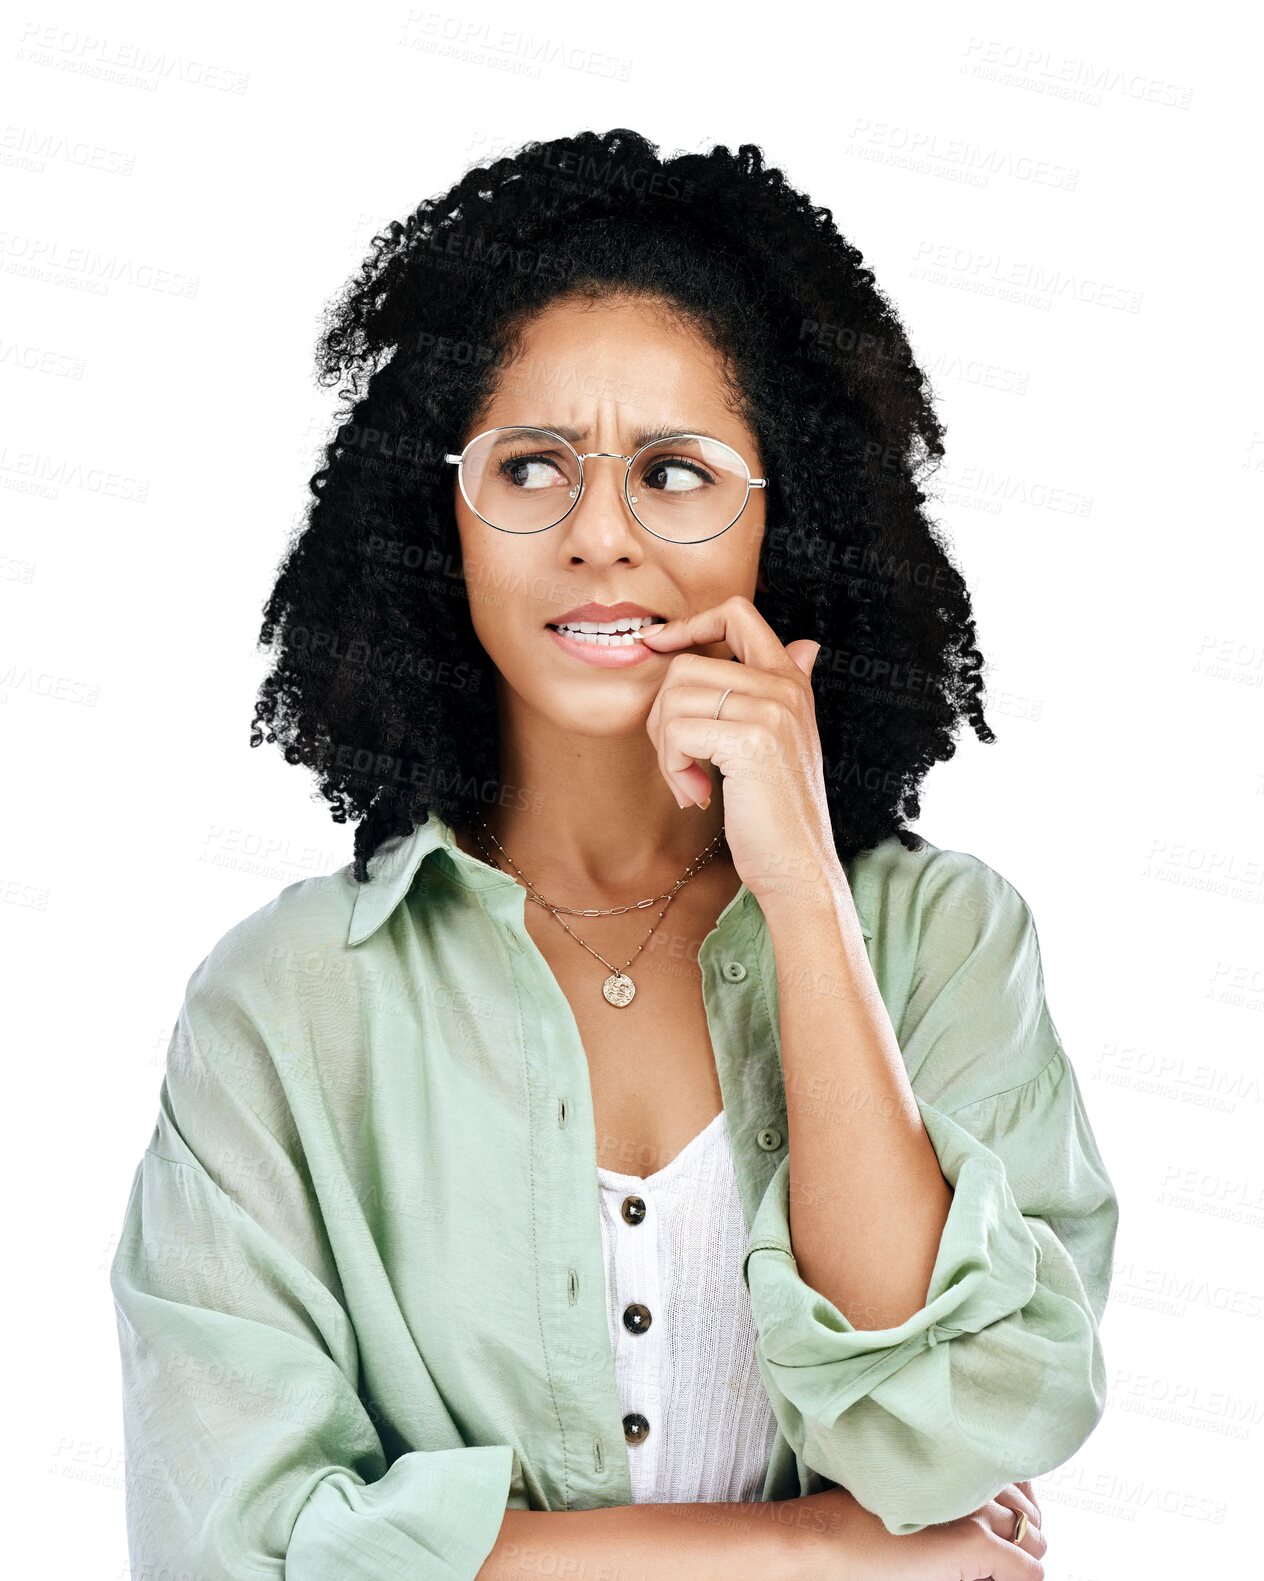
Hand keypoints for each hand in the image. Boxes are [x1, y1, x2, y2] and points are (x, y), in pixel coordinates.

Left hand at [638, 595, 835, 903]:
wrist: (799, 865)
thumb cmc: (778, 811)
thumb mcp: (785, 743)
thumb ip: (784, 692)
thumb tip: (806, 646)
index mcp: (791, 681)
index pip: (737, 614)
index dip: (689, 625)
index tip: (656, 647)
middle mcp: (785, 687)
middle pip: (686, 664)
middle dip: (663, 714)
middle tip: (678, 760)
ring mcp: (771, 710)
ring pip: (675, 697)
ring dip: (665, 748)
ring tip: (690, 782)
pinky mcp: (751, 740)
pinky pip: (677, 732)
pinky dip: (672, 767)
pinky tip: (696, 793)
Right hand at [794, 1482, 1046, 1579]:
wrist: (825, 1541)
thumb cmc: (855, 1521)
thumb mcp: (913, 1497)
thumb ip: (950, 1490)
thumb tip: (1002, 1511)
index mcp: (952, 1460)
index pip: (1018, 1480)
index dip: (1019, 1505)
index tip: (1007, 1521)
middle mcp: (968, 1476)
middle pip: (1029, 1511)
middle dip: (1023, 1532)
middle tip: (1002, 1552)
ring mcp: (974, 1509)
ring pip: (1034, 1540)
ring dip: (1021, 1555)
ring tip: (996, 1567)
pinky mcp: (974, 1541)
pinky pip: (1029, 1570)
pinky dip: (1022, 1577)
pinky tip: (990, 1578)